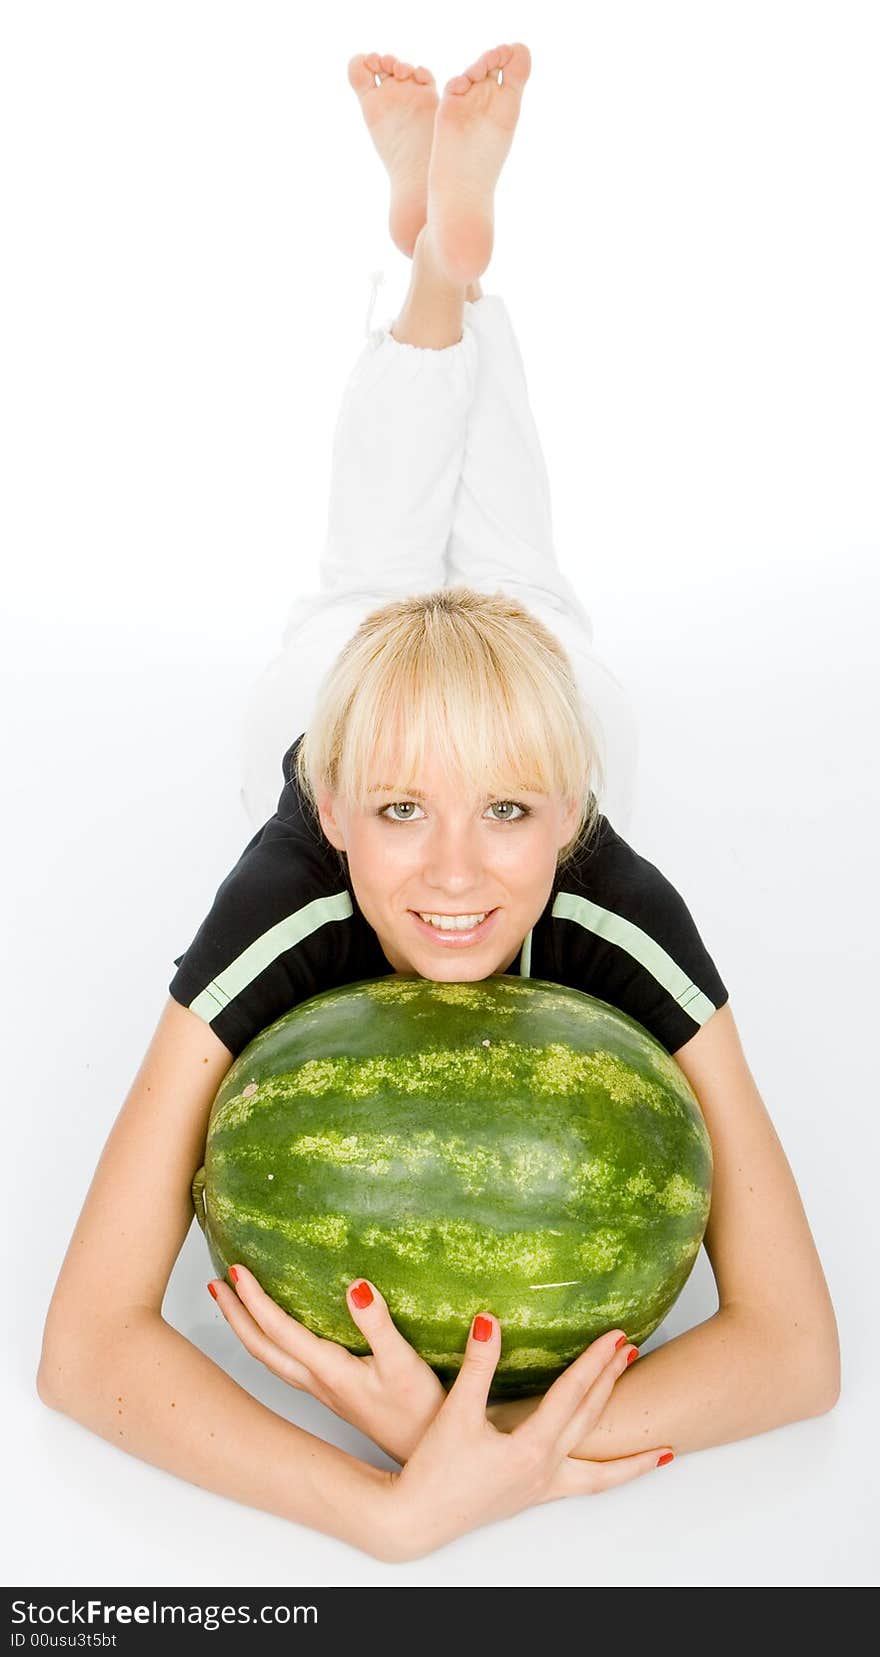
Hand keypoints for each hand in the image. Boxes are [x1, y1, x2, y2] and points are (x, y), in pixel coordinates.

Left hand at [209, 1265, 446, 1462]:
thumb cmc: (418, 1411)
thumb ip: (378, 1325)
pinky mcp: (333, 1392)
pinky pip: (286, 1364)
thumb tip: (356, 1286)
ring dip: (246, 1329)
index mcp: (328, 1371)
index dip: (254, 1300)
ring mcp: (322, 1390)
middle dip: (235, 1315)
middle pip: (261, 1347)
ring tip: (232, 1303)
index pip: (279, 1330)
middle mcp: (317, 1381)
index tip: (234, 1271)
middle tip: (214, 1283)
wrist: (423, 1451)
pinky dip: (269, 1342)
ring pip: (270, 1358)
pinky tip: (276, 1334)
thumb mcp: (403, 1364)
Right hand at [381, 1315, 673, 1561]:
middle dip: (613, 1384)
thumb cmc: (434, 1470)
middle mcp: (545, 1470)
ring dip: (631, 1455)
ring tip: (663, 1449)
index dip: (595, 1361)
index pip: (572, 1394)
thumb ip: (478, 1365)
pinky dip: (608, 1481)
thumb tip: (489, 1320)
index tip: (616, 1336)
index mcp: (531, 1448)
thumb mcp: (456, 1412)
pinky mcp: (531, 1496)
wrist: (416, 1519)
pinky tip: (612, 1471)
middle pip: (590, 1420)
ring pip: (600, 1472)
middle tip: (633, 1351)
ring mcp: (541, 1487)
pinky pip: (584, 1489)